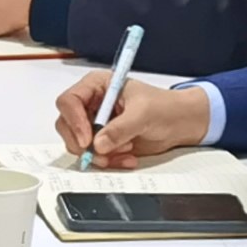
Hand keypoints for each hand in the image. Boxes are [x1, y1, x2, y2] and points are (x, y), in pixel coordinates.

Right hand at [53, 72, 208, 166]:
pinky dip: (108, 161)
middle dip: (83, 144)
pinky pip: (92, 156)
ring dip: (99, 155)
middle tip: (102, 154)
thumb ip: (120, 128)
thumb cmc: (164, 108)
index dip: (74, 121)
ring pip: (77, 144)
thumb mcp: (144, 114)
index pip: (69, 101)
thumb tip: (99, 144)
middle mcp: (90, 104)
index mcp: (96, 86)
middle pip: (66, 125)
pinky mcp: (102, 141)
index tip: (87, 140)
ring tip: (125, 152)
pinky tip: (128, 157)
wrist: (180, 123)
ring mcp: (94, 124)